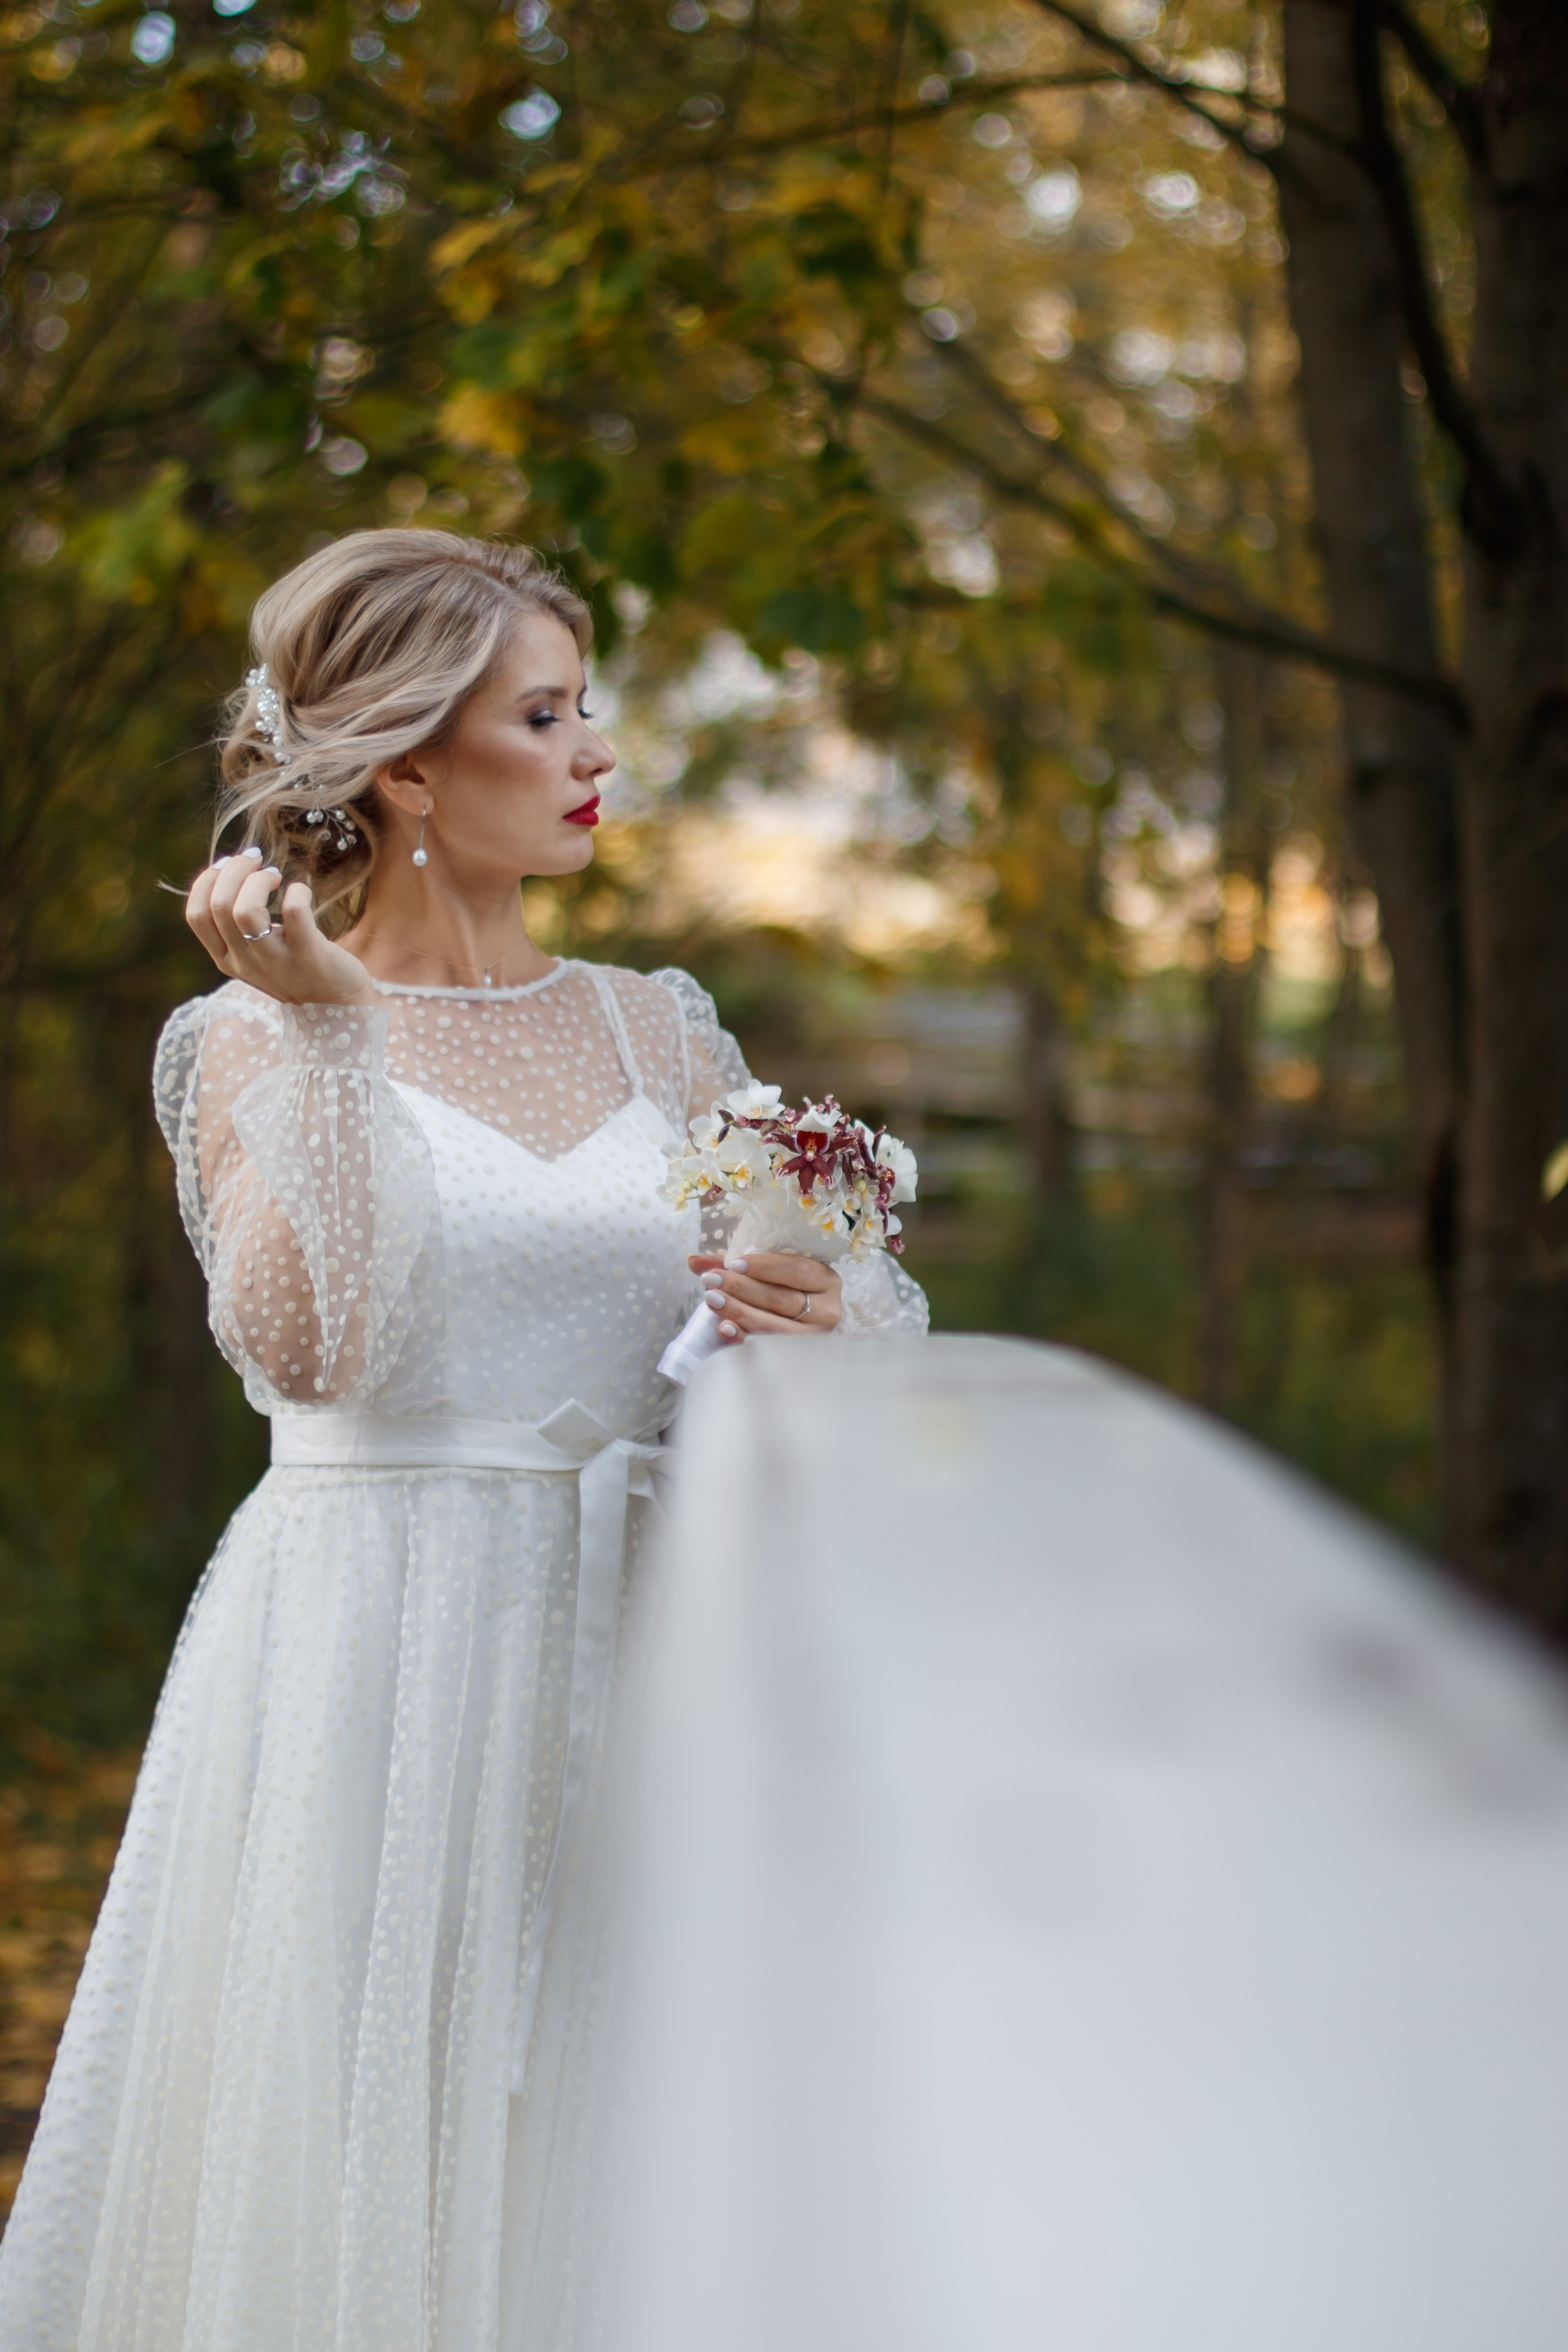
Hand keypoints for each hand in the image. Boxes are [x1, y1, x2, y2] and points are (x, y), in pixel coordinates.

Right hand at [186, 850, 375, 1006]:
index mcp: (226, 959)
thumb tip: (228, 870)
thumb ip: (237, 923)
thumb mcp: (256, 952)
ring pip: (245, 911)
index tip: (228, 863)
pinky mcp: (309, 955)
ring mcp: (276, 962)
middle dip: (234, 870)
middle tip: (256, 861)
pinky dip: (297, 891)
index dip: (207, 880)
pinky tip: (302, 892)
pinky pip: (293, 912)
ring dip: (258, 881)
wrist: (338, 1006)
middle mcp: (245, 963)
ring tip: (276, 876)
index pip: (196, 915)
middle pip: (219, 906)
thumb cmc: (295, 967)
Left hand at [687, 1251, 841, 1343]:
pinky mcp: (798, 1359)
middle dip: (742, 1289)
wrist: (802, 1325)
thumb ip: (733, 1266)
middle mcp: (827, 1311)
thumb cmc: (782, 1291)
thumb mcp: (766, 1273)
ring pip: (775, 1326)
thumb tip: (693, 1260)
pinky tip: (724, 1328)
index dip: (764, 1267)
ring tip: (712, 1300)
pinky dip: (744, 1338)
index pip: (796, 1270)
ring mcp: (815, 1338)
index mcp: (825, 1280)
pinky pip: (768, 1349)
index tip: (733, 1263)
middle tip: (711, 1281)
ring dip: (740, 1312)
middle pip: (781, 1299)